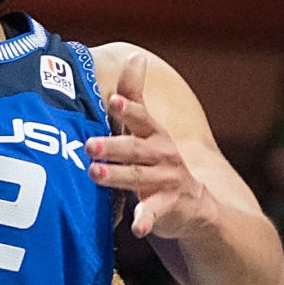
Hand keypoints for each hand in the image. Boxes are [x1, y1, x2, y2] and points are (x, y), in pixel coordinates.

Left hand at [87, 53, 216, 243]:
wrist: (194, 204)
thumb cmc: (157, 159)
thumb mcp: (148, 128)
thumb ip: (136, 95)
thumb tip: (135, 55)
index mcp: (154, 134)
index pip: (141, 118)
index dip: (128, 109)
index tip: (112, 100)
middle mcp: (161, 156)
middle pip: (134, 149)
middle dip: (112, 146)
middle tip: (88, 145)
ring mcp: (164, 183)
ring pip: (137, 179)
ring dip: (116, 177)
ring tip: (94, 174)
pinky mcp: (166, 209)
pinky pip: (153, 215)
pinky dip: (146, 221)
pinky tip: (136, 228)